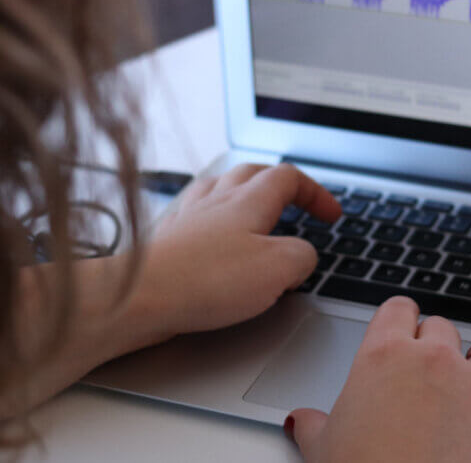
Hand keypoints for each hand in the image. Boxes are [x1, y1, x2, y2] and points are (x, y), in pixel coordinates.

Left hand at [131, 163, 340, 339]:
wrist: (139, 296)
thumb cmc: (205, 280)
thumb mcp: (279, 269)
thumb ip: (302, 257)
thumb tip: (302, 257)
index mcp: (249, 200)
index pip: (289, 177)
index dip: (316, 193)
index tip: (331, 216)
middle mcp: (216, 200)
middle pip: (253, 173)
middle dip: (280, 184)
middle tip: (296, 202)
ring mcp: (188, 217)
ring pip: (220, 188)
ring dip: (243, 193)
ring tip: (254, 208)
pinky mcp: (167, 240)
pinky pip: (194, 214)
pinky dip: (211, 217)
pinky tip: (210, 233)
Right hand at [286, 297, 470, 462]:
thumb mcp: (324, 448)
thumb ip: (315, 425)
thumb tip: (302, 422)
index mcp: (383, 356)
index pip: (398, 311)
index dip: (401, 320)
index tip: (402, 330)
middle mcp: (434, 362)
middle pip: (444, 328)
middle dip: (441, 342)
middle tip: (434, 365)